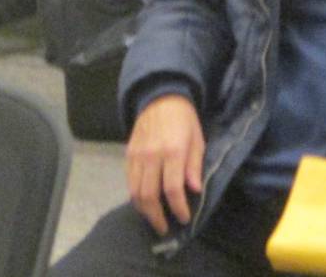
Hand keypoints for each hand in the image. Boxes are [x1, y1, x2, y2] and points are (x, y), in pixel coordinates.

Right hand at [126, 95, 204, 233]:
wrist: (160, 96)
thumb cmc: (184, 120)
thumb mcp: (197, 140)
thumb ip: (194, 166)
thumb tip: (194, 190)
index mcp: (172, 151)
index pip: (172, 189)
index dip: (178, 208)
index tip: (184, 218)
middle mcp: (152, 155)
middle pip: (149, 194)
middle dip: (157, 216)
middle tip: (165, 228)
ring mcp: (137, 154)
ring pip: (135, 190)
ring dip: (144, 209)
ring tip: (154, 218)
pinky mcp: (128, 153)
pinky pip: (129, 180)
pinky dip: (135, 195)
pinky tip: (144, 202)